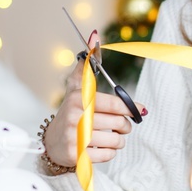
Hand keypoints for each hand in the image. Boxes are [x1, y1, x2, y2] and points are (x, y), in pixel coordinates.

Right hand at [44, 31, 146, 167]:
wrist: (52, 142)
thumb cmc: (71, 111)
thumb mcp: (76, 87)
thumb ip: (87, 64)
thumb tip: (95, 34)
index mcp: (78, 98)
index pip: (115, 104)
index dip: (130, 108)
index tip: (139, 111)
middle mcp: (75, 117)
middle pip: (118, 123)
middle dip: (124, 126)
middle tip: (121, 126)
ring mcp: (75, 137)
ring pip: (116, 140)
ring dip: (118, 140)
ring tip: (110, 136)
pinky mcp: (76, 156)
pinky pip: (108, 155)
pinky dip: (110, 152)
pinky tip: (100, 146)